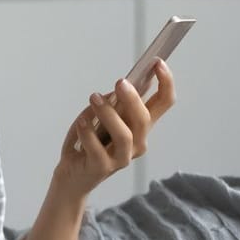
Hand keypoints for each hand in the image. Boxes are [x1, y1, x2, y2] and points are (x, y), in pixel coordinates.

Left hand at [53, 58, 174, 198]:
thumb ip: (112, 103)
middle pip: (145, 119)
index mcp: (141, 126)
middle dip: (133, 99)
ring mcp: (122, 158)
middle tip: (120, 82)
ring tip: (94, 98)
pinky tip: (81, 122)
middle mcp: (137, 143)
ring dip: (109, 114)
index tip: (158, 62)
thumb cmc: (88, 142)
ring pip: (124, 135)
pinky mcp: (102, 168)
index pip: (164, 103)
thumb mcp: (101, 116)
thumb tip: (117, 89)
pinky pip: (97, 148)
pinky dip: (88, 132)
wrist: (73, 176)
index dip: (166, 83)